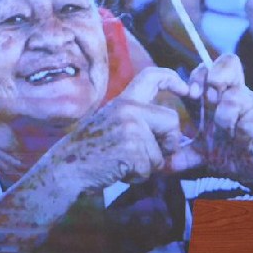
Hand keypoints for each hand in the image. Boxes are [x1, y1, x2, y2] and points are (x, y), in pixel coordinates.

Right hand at [44, 67, 189, 192]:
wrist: (66, 168)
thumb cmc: (90, 150)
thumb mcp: (111, 123)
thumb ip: (137, 121)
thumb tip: (174, 135)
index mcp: (124, 100)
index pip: (152, 76)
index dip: (173, 78)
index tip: (186, 88)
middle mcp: (128, 109)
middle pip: (172, 120)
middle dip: (168, 142)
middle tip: (148, 154)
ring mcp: (130, 128)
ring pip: (162, 151)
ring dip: (147, 165)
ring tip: (122, 162)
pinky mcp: (131, 149)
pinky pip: (150, 168)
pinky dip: (137, 176)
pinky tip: (118, 170)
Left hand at [188, 53, 252, 188]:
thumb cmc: (232, 155)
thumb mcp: (200, 154)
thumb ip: (181, 154)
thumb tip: (160, 163)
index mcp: (219, 98)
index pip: (208, 68)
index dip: (197, 76)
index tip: (190, 95)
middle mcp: (237, 95)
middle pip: (229, 62)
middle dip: (214, 78)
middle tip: (208, 102)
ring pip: (234, 97)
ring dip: (225, 118)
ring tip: (227, 134)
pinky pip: (249, 121)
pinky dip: (241, 136)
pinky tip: (242, 145)